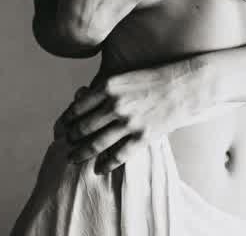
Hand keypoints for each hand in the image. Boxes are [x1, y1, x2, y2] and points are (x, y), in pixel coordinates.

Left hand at [55, 60, 201, 173]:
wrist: (184, 85)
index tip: (61, 128)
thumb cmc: (155, 78)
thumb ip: (105, 89)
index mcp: (109, 86)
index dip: (66, 121)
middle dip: (71, 139)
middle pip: (83, 128)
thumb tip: (83, 99)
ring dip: (81, 153)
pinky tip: (98, 169)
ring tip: (73, 159)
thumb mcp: (125, 75)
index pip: (78, 108)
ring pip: (96, 143)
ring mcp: (129, 122)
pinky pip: (118, 156)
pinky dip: (105, 164)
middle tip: (66, 144)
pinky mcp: (142, 137)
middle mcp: (115, 105)